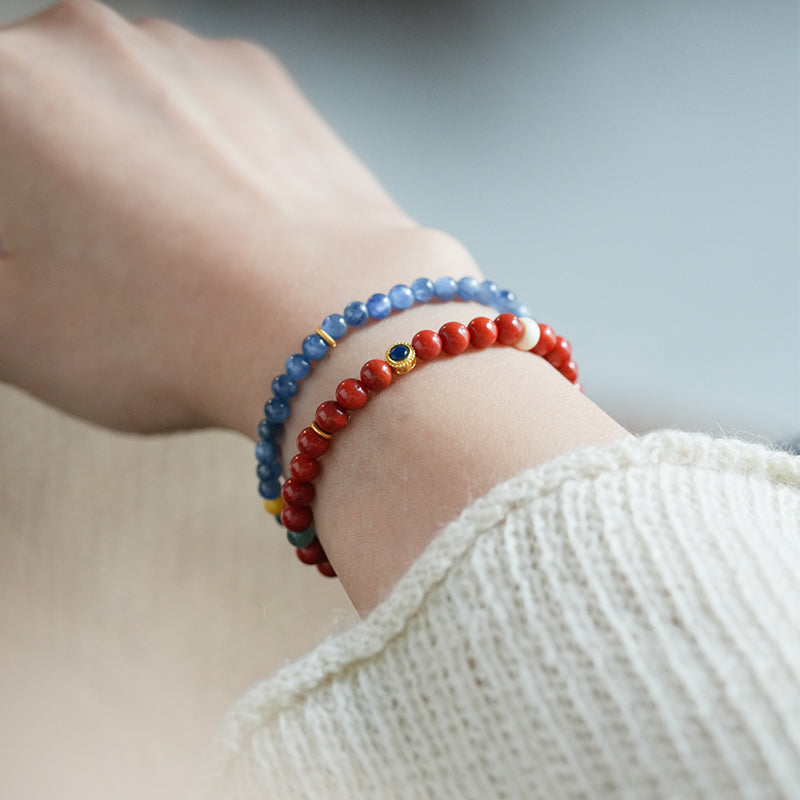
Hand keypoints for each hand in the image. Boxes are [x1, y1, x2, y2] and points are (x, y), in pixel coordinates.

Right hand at [0, 0, 461, 433]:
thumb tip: (16, 249)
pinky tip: (217, 222)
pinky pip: (195, 110)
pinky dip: (191, 155)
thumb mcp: (12, 332)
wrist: (329, 326)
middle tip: (85, 261)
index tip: (37, 253)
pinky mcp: (259, 79)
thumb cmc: (173, 335)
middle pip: (32, 115)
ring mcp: (185, 53)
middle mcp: (87, 41)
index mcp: (2, 92)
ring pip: (116, 107)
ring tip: (162, 252)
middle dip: (39, 182)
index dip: (16, 217)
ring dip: (115, 165)